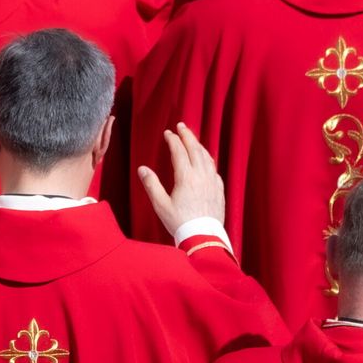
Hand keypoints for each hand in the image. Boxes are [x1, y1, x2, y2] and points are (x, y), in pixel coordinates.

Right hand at [137, 124, 225, 239]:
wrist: (202, 236)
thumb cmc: (180, 222)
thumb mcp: (161, 205)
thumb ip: (152, 185)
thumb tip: (143, 169)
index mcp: (186, 177)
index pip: (179, 152)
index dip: (173, 140)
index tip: (168, 133)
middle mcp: (201, 176)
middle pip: (195, 149)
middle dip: (188, 135)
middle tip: (181, 126)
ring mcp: (212, 181)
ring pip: (207, 157)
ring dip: (199, 145)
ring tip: (192, 140)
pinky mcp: (219, 189)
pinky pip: (214, 168)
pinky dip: (207, 159)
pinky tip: (205, 160)